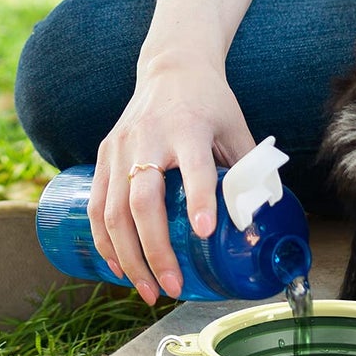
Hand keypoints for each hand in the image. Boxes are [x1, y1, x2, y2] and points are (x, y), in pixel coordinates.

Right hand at [87, 55, 256, 304]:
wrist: (172, 66)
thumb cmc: (210, 102)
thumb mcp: (236, 127)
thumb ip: (248, 170)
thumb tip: (259, 224)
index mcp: (189, 127)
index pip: (194, 165)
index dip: (200, 198)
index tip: (206, 230)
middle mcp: (149, 137)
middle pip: (143, 199)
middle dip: (155, 249)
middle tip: (172, 285)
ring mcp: (121, 147)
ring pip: (112, 210)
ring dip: (127, 257)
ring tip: (148, 290)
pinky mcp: (104, 154)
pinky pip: (96, 206)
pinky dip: (103, 242)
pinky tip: (118, 267)